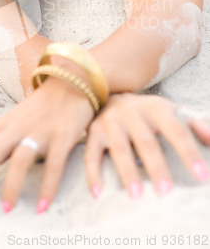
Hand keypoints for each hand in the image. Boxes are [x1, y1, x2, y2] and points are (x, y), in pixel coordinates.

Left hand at [0, 77, 93, 212]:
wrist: (73, 80)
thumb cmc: (40, 106)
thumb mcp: (12, 120)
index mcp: (2, 125)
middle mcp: (17, 128)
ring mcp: (40, 131)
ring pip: (21, 159)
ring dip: (12, 186)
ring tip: (7, 209)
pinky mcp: (63, 135)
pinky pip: (54, 164)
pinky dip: (48, 187)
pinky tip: (43, 206)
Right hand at [85, 93, 209, 198]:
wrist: (111, 94)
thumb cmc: (149, 113)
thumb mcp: (173, 111)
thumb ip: (194, 123)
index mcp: (156, 107)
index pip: (176, 130)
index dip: (189, 153)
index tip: (202, 176)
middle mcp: (131, 111)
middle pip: (146, 141)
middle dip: (156, 166)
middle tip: (166, 192)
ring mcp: (110, 121)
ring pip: (119, 148)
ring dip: (127, 172)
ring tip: (136, 196)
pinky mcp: (93, 131)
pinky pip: (91, 154)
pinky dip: (93, 174)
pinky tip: (98, 193)